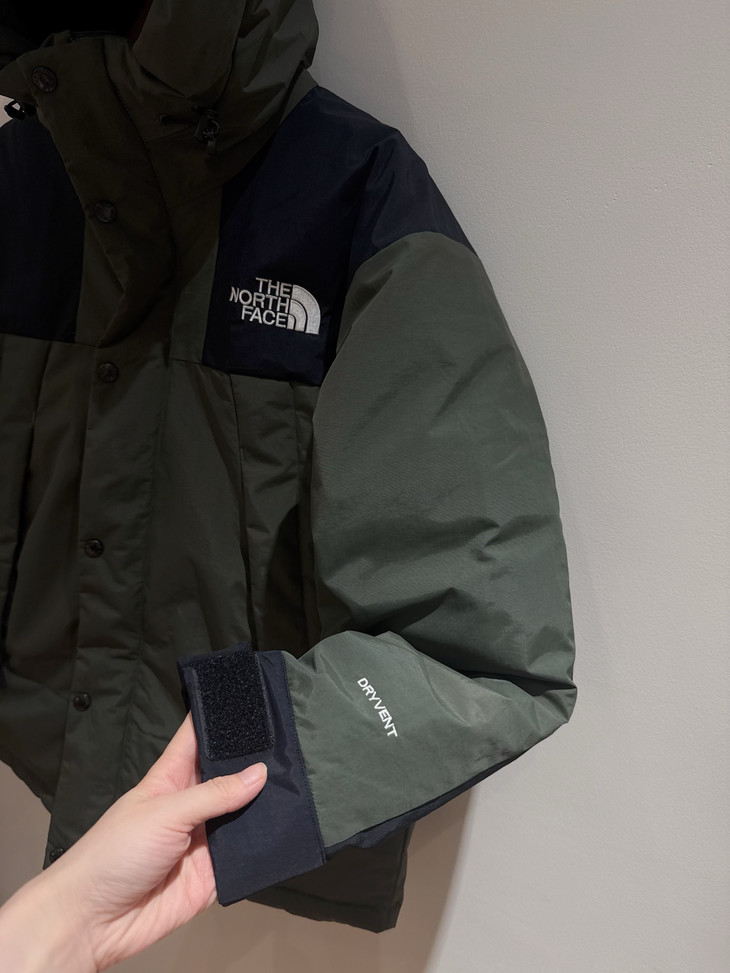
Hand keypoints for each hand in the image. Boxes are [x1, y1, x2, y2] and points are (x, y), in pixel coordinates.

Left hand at [0, 712, 266, 972]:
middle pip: (230, 775)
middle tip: (291, 743)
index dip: (221, 718)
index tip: (254, 698)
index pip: (199, 738)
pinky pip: (247, 856)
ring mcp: (205, 839)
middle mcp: (192, 804)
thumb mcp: (164, 813)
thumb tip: (259, 773)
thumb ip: (214, 794)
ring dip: (266, 804)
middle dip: (256, 761)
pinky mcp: (215, 874)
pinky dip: (266, 845)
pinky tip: (290, 828)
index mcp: (171, 777)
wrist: (94, 921)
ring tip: (299, 782)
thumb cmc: (114, 853)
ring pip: (244, 814)